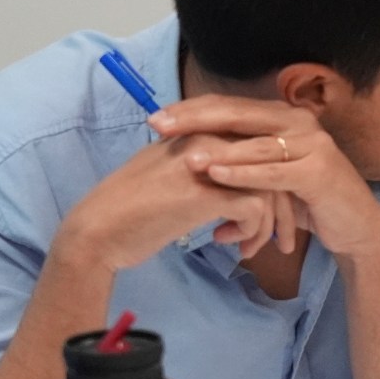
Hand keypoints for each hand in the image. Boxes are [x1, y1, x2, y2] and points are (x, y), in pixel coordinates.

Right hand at [54, 134, 288, 270]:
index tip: (272, 211)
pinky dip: (253, 232)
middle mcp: (204, 139)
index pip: (255, 147)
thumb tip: (238, 175)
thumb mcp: (171, 173)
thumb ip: (204, 165)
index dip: (271, 180)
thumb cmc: (132, 208)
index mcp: (197, 131)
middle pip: (269, 165)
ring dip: (269, 224)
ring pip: (269, 188)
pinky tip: (232, 245)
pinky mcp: (205, 194)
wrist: (98, 231)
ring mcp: (205, 164)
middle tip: (280, 236)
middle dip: (282, 206)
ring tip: (252, 247)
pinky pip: (255, 210)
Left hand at [153, 97, 379, 264]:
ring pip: (254, 143)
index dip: (191, 109)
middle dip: (195, 119)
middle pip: (238, 114)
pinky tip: (215, 175)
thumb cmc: (308, 200)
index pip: (230, 106)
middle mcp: (299, 122)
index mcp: (283, 117)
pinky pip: (274, 171)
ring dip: (217, 149)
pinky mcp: (320, 171)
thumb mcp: (271, 173)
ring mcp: (313, 144)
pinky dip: (243, 173)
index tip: (156, 118)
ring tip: (183, 155)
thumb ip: (241, 156)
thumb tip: (191, 150)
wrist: (355, 227)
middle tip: (158, 125)